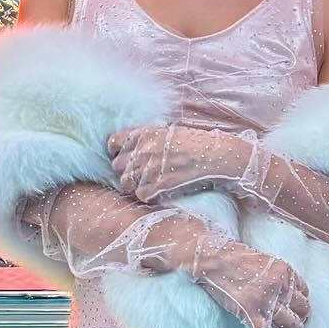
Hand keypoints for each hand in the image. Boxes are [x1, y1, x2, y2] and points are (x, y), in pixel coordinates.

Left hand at [107, 124, 255, 203]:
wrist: (215, 155)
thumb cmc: (196, 142)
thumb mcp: (168, 132)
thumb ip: (148, 139)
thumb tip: (134, 148)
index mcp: (143, 133)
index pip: (113, 143)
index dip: (117, 152)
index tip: (125, 157)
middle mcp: (142, 150)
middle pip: (118, 166)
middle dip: (127, 170)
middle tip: (140, 174)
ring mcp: (148, 169)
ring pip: (126, 183)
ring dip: (135, 185)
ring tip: (150, 183)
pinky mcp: (158, 186)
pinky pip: (140, 195)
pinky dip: (147, 195)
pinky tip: (159, 191)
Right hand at [186, 237, 310, 327]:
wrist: (213, 258)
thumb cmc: (234, 257)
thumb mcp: (264, 260)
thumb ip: (276, 275)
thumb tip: (282, 291)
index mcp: (284, 271)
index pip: (304, 291)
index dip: (301, 302)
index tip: (297, 309)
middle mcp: (279, 286)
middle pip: (302, 309)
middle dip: (301, 318)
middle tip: (296, 324)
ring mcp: (265, 300)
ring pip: (290, 324)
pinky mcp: (249, 311)